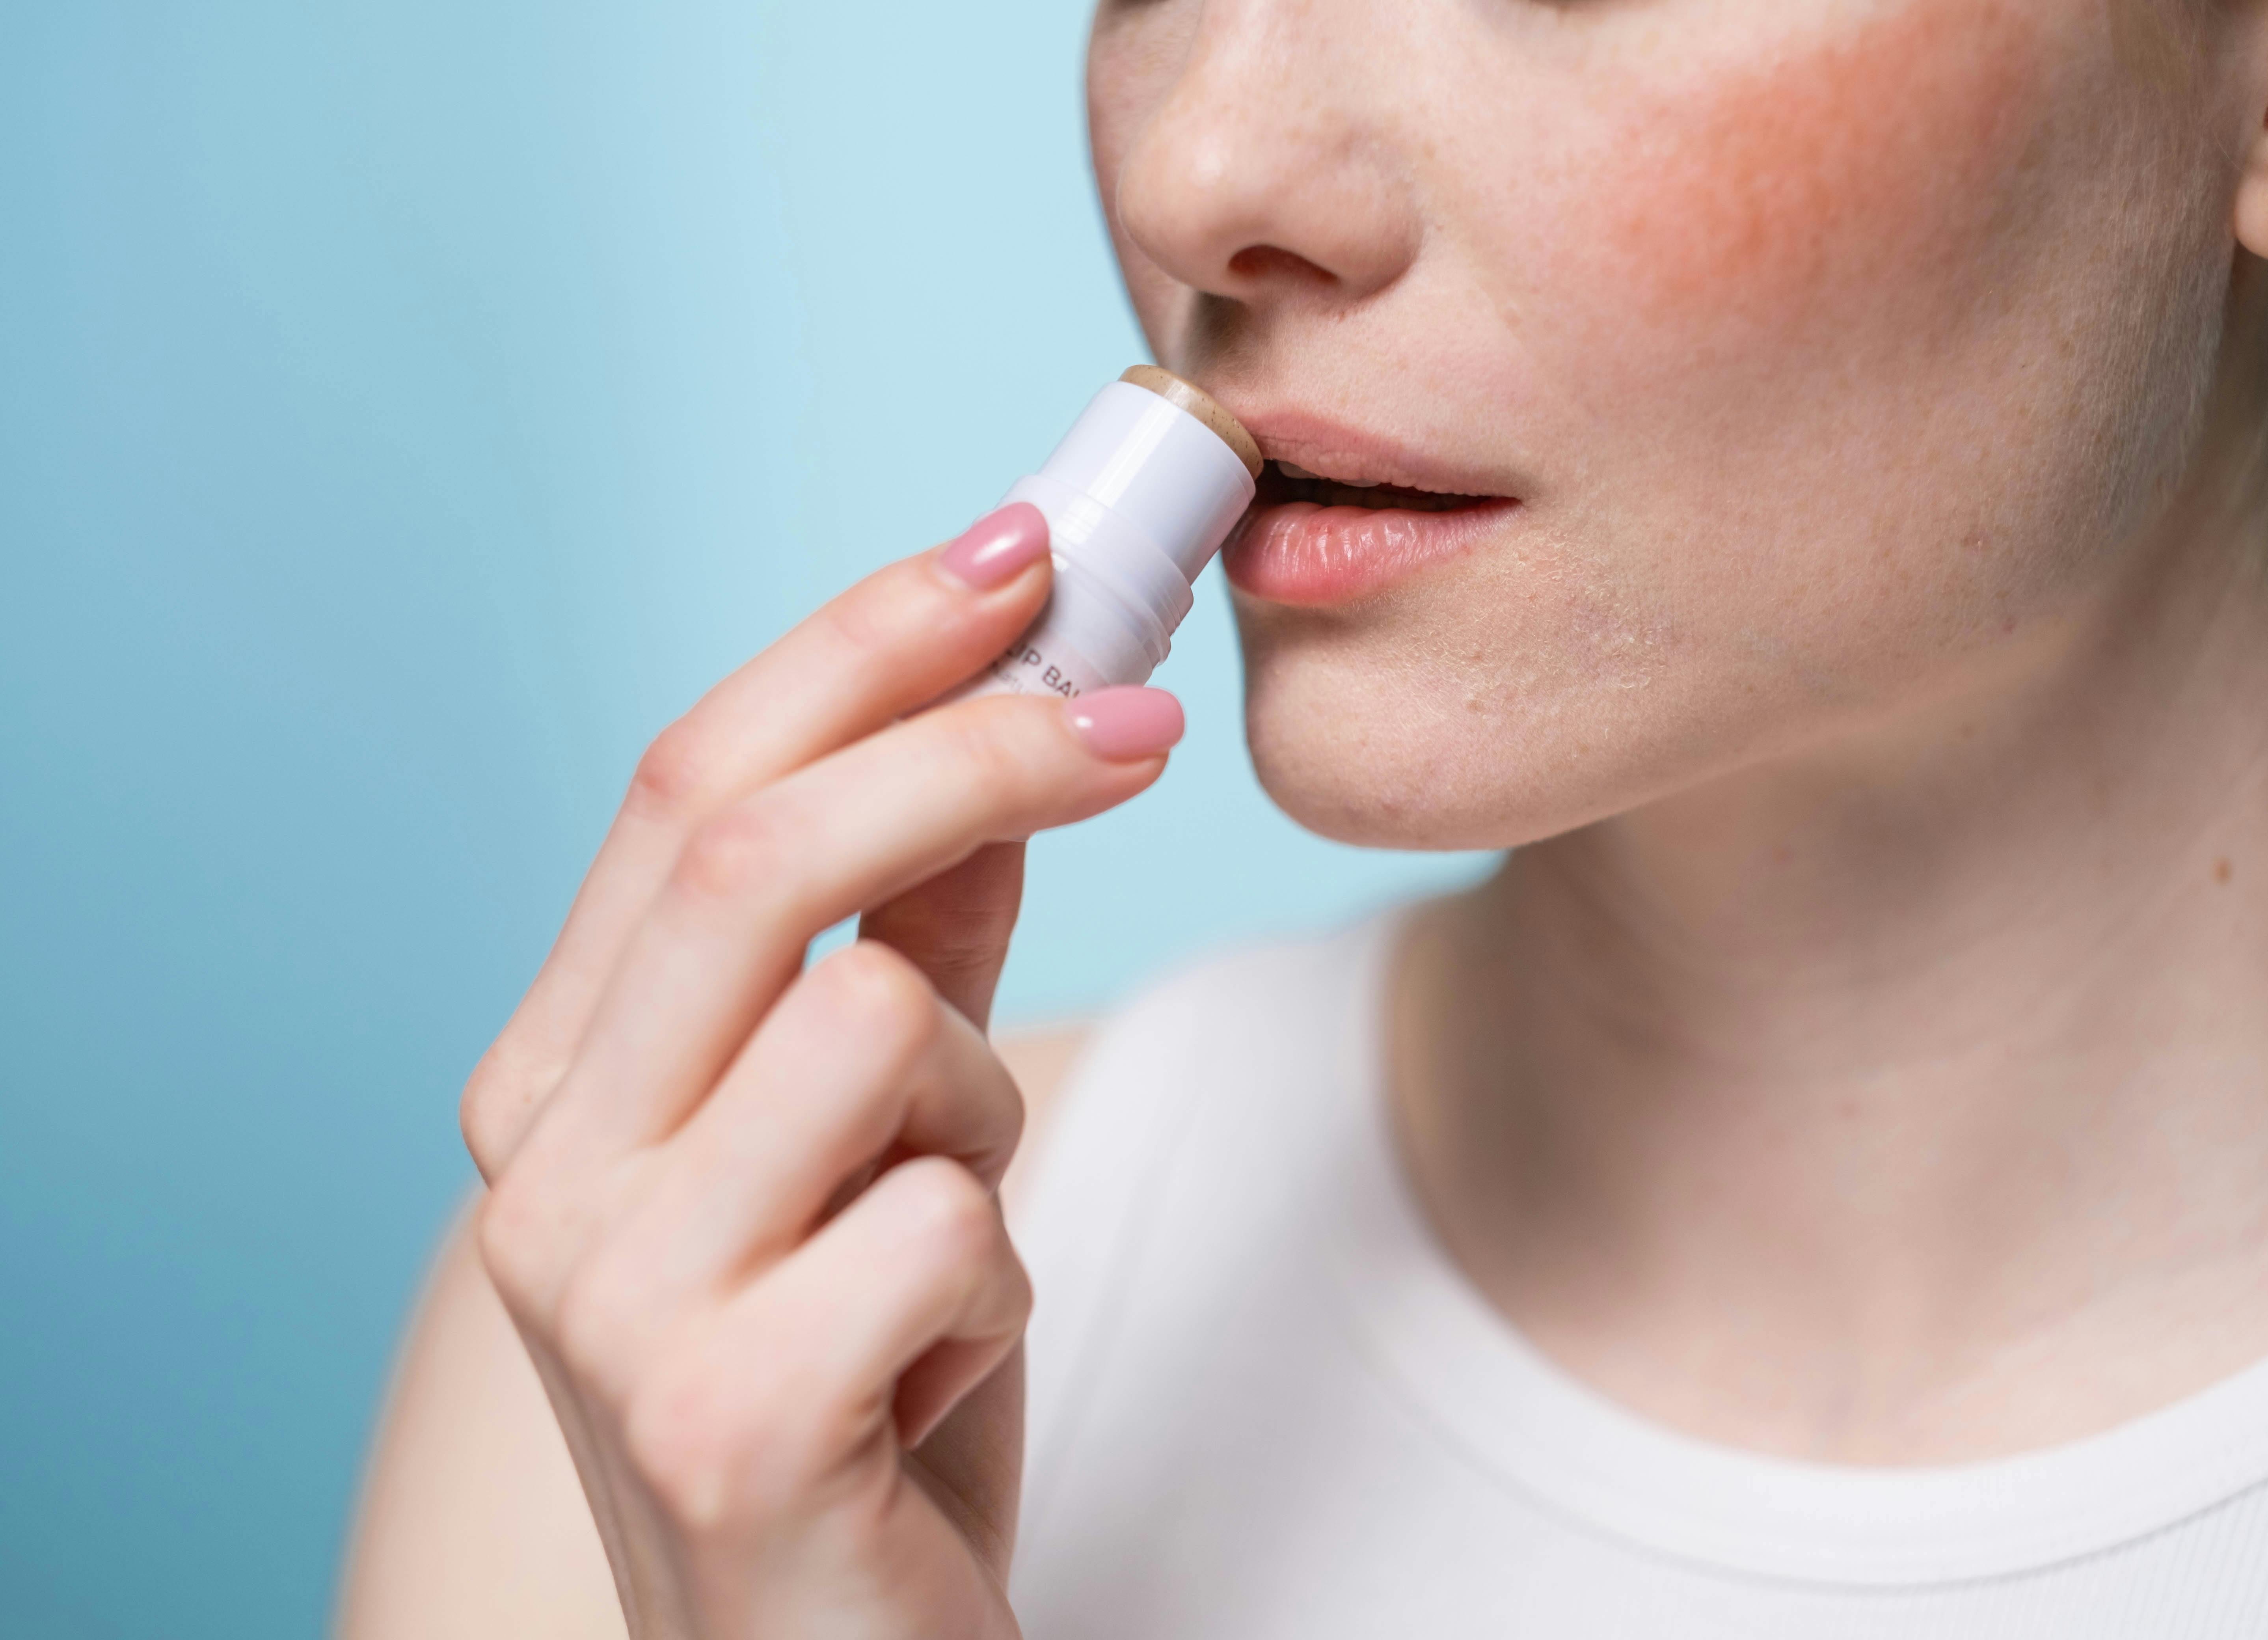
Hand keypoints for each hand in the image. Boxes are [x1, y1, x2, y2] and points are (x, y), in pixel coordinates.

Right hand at [458, 504, 1176, 1637]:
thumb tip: (1007, 720)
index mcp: (555, 1080)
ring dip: (983, 1119)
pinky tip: (937, 1373)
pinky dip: (996, 1280)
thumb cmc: (857, 1380)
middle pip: (758, 855)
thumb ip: (913, 936)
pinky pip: (947, 1226)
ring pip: (881, 1032)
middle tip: (1142, 719)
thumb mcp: (881, 1131)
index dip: (860, 646)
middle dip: (975, 744)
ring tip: (950, 1239)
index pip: (689, 785)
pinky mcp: (719, 1421)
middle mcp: (541, 1173)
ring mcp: (608, 1303)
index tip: (1018, 552)